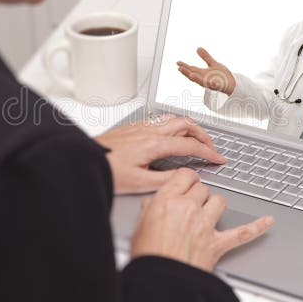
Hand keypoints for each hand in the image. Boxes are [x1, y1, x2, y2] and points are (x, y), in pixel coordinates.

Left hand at [94, 114, 225, 194]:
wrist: (83, 160)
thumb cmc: (106, 171)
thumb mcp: (139, 183)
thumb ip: (166, 180)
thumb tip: (186, 176)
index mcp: (154, 144)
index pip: (190, 145)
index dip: (209, 152)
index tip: (219, 158)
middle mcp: (149, 131)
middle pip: (186, 123)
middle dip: (203, 134)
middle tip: (210, 147)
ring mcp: (140, 126)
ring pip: (173, 118)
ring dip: (189, 126)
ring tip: (195, 139)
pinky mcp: (132, 127)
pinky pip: (159, 120)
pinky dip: (173, 125)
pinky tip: (170, 136)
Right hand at [131, 169, 273, 271]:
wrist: (160, 283)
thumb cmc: (148, 257)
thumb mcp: (139, 227)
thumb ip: (150, 210)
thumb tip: (155, 204)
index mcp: (167, 201)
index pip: (185, 176)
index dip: (186, 179)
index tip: (186, 183)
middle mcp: (189, 209)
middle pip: (203, 188)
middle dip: (198, 194)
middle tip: (191, 203)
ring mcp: (205, 226)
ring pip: (219, 201)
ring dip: (215, 205)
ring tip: (208, 212)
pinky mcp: (217, 244)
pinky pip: (242, 232)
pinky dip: (257, 227)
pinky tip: (266, 221)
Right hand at [177, 47, 235, 95]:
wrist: (231, 83)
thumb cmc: (221, 75)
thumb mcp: (213, 63)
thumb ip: (205, 57)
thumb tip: (198, 48)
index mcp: (202, 73)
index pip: (191, 69)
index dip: (184, 66)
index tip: (178, 63)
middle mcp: (204, 79)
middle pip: (193, 75)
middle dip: (186, 72)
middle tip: (179, 68)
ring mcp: (210, 83)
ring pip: (201, 82)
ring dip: (196, 79)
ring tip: (190, 75)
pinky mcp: (218, 86)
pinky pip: (214, 85)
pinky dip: (211, 84)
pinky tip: (210, 81)